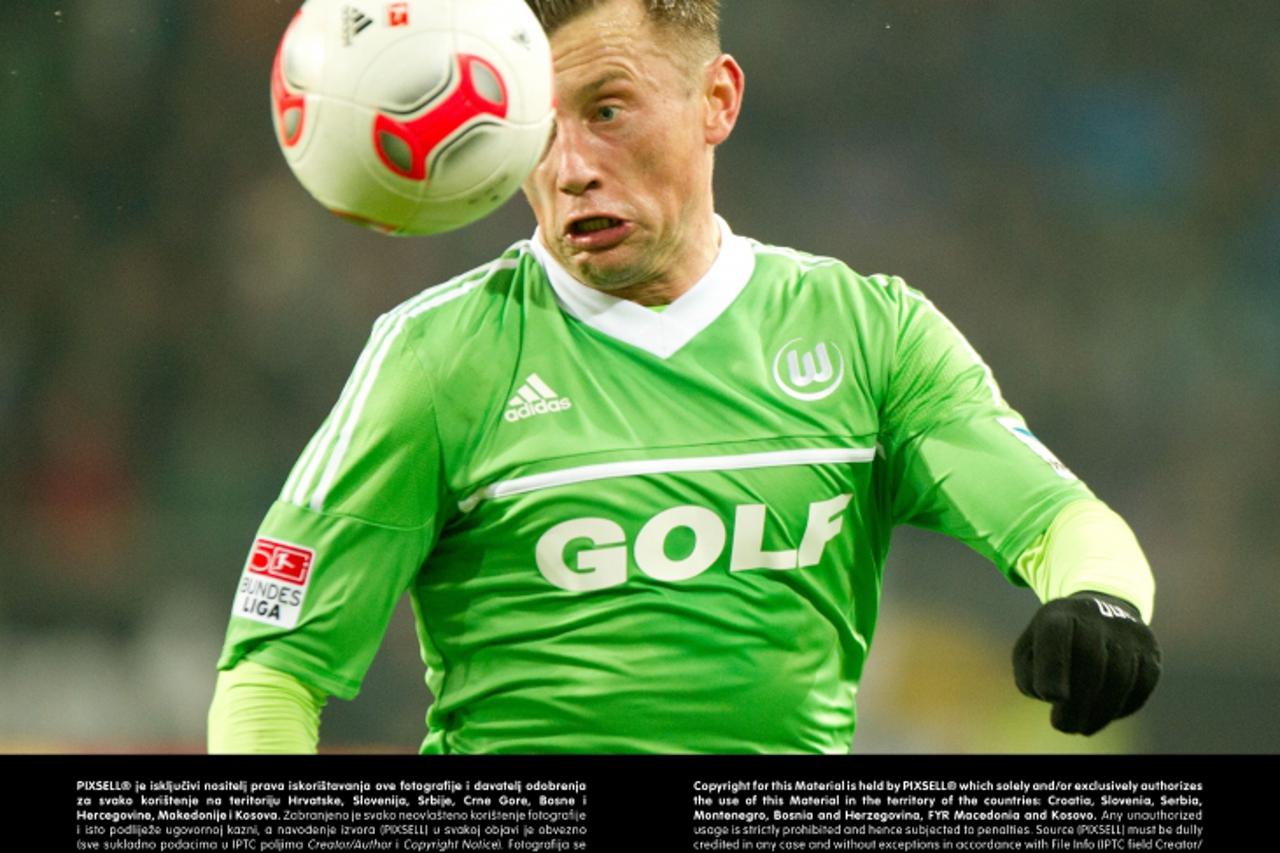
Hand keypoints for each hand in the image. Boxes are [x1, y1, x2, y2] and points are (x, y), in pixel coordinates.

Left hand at [1013, 591, 1161, 734]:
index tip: (1051, 697)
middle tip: (1064, 726)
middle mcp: (1096, 615)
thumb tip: (1054, 698)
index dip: (1053, 666)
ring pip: (1119, 676)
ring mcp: (1128, 632)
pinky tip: (1104, 716)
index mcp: (1060, 613)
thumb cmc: (1053, 643)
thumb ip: (1029, 676)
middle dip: (1077, 702)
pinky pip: (1141, 686)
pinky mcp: (1151, 651)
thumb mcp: (1029, 651)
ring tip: (1082, 727)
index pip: (1055, 632)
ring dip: (1100, 711)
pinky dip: (1122, 707)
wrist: (1098, 614)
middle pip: (1091, 660)